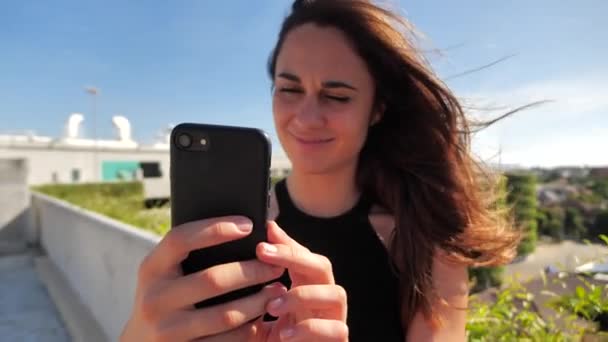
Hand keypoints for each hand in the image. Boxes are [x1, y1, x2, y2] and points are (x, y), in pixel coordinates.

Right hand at [120, 216, 286, 340]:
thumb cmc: (166, 297)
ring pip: (226, 315)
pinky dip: (250, 329)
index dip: (216, 229)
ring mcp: (167, 331)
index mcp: (151, 269)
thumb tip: (243, 227)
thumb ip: (190, 253)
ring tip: (277, 290)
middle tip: (276, 265)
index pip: (181, 239)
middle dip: (252, 271)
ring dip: (258, 302)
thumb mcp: (166, 273)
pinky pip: (227, 341)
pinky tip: (262, 318)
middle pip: (213, 279)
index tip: (248, 225)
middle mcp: (154, 299)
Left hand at [253, 222, 348, 341]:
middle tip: (264, 256)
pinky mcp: (339, 341)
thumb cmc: (279, 339)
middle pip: (324, 267)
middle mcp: (325, 300)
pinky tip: (285, 334)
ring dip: (303, 295)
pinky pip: (337, 330)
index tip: (261, 241)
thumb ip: (269, 271)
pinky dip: (310, 330)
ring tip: (273, 306)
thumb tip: (269, 227)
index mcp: (308, 287)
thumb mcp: (267, 305)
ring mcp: (336, 320)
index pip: (304, 256)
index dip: (286, 246)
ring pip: (336, 294)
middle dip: (295, 259)